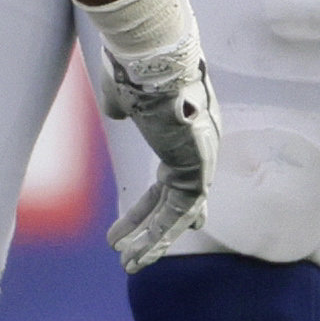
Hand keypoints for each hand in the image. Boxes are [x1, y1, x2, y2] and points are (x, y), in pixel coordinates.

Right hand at [92, 0, 220, 271]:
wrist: (153, 55)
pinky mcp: (197, 170)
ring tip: (127, 265)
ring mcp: (202, 157)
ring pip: (178, 212)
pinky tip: (133, 255)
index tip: (156, 218)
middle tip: (136, 252)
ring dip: (152, 241)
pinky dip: (156, 237)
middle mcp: (201, 142)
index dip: (163, 197)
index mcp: (187, 122)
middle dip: (156, 227)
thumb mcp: (123, 89)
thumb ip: (122, 105)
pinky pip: (177, 214)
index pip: (175, 169)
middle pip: (177, 196)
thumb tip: (116, 112)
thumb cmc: (136, 64)